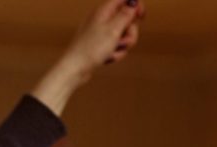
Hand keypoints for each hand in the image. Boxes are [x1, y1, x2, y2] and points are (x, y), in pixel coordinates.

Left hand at [30, 0, 143, 115]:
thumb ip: (126, 15)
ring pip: (122, 35)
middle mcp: (101, 20)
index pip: (123, 0)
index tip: (141, 16)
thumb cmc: (90, 49)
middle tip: (123, 41)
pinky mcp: (99, 45)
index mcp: (103, 11)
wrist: (75, 69)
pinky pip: (115, 46)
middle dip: (129, 33)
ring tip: (112, 52)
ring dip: (122, 46)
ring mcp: (100, 33)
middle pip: (126, 20)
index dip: (135, 6)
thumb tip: (133, 3)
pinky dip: (114, 52)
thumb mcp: (113, 30)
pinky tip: (107, 58)